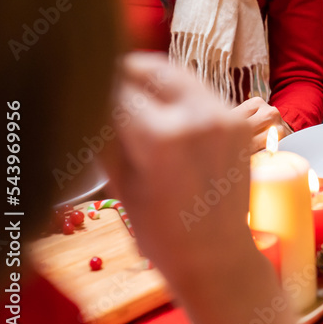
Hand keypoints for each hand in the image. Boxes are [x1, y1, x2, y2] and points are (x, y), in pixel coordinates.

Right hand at [102, 53, 310, 323]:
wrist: (216, 255)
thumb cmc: (159, 231)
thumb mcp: (119, 181)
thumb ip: (105, 132)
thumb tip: (91, 97)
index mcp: (162, 136)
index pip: (117, 89)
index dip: (97, 87)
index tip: (85, 91)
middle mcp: (198, 117)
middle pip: (152, 69)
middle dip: (127, 73)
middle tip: (108, 86)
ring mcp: (224, 116)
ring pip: (178, 76)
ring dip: (153, 81)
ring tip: (134, 102)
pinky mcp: (237, 121)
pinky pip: (201, 93)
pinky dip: (178, 96)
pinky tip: (163, 116)